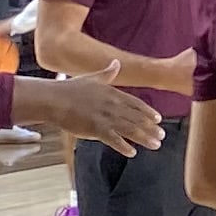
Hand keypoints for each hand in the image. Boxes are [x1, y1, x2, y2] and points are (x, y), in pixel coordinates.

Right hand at [15, 71, 164, 152]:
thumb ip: (107, 73)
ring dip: (144, 138)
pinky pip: (114, 140)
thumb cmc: (70, 88)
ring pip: (130, 130)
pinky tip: (132, 152)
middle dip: (151, 128)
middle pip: (137, 118)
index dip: (148, 112)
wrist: (53, 99)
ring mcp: (105, 118)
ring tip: (155, 145)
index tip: (158, 119)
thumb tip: (116, 63)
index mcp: (112, 93)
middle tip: (162, 135)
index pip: (136, 104)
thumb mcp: (92, 78)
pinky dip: (124, 146)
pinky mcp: (96, 129)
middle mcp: (113, 105)